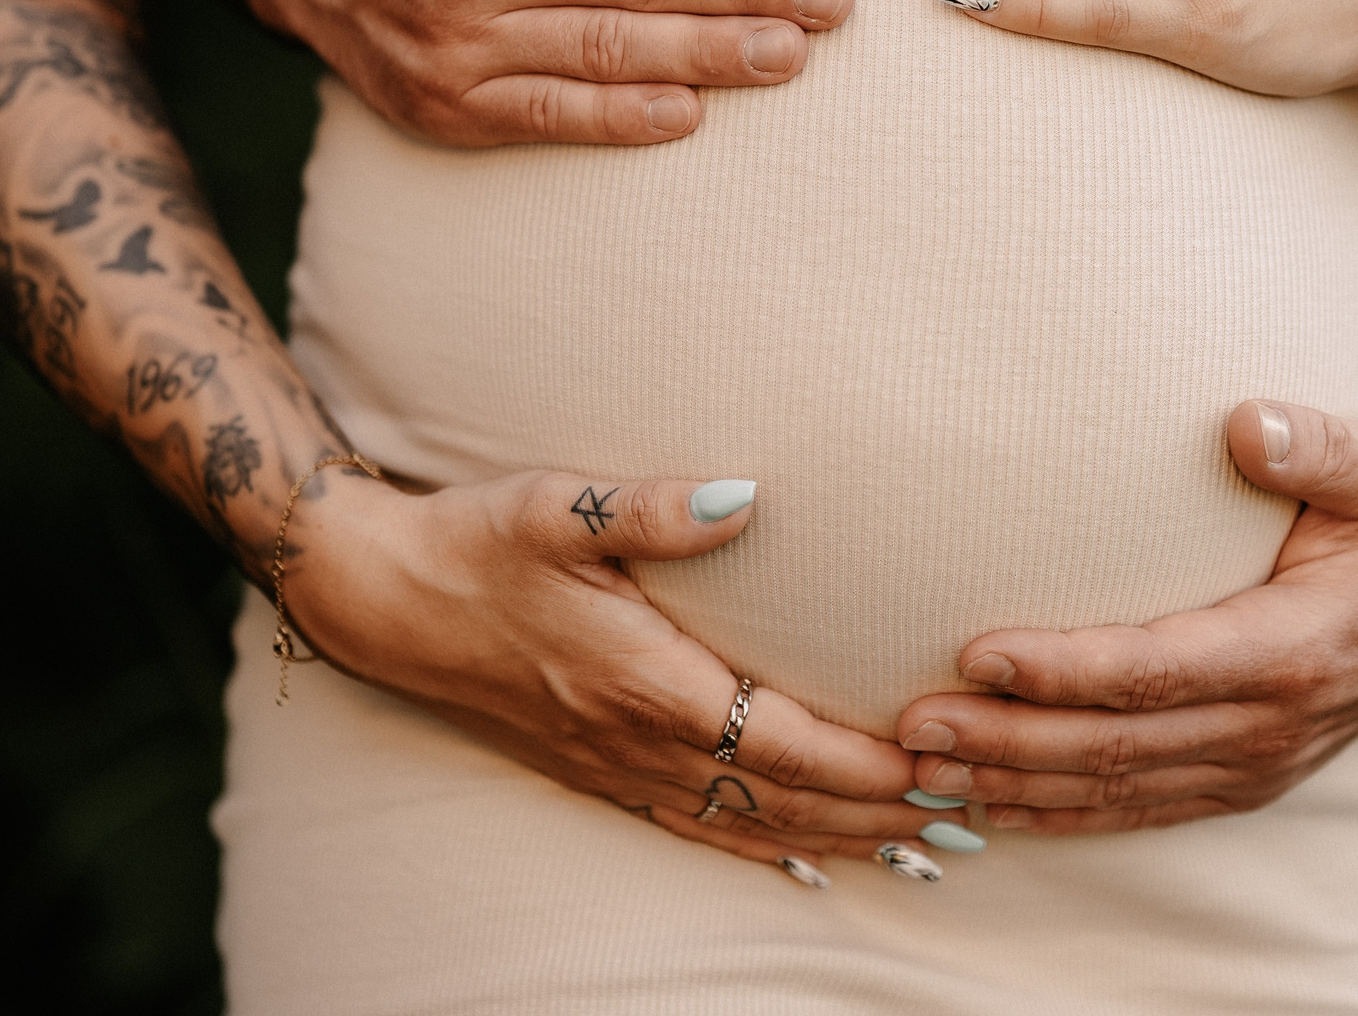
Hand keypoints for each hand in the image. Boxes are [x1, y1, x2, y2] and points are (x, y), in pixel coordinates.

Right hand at [287, 468, 950, 870]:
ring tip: (926, 848)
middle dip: (881, 813)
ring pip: (749, 827)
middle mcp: (639, 739)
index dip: (866, 766)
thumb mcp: (560, 505)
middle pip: (784, 801)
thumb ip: (655, 509)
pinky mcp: (599, 769)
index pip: (782, 743)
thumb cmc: (478, 541)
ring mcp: (618, 764)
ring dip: (841, 838)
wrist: (384, 597)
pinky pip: (698, 828)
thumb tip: (745, 494)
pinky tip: (810, 862)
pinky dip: (767, 851)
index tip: (940, 768)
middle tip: (972, 816)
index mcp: (646, 681)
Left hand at [887, 400, 1357, 833]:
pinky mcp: (1240, 778)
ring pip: (1116, 791)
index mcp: (1296, 649)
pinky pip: (1136, 810)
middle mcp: (1270, 723)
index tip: (979, 653)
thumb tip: (1245, 420)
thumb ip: (1319, 444)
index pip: (1159, 669)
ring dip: (1016, 787)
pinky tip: (985, 808)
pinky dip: (1057, 814)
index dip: (1066, 670)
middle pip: (1118, 746)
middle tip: (912, 724)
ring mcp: (1255, 763)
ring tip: (919, 772)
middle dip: (1009, 742)